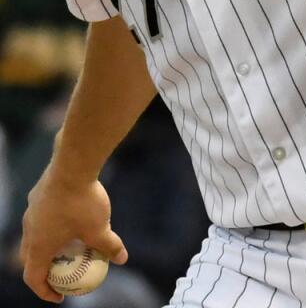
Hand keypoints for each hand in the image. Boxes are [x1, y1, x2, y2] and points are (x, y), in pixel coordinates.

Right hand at [20, 168, 127, 302]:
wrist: (72, 165)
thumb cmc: (83, 202)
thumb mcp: (99, 228)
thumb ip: (109, 246)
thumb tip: (122, 258)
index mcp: (39, 246)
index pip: (33, 277)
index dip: (44, 291)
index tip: (60, 296)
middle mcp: (29, 231)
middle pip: (30, 259)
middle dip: (44, 270)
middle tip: (61, 274)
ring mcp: (31, 213)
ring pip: (34, 236)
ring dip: (47, 246)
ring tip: (67, 246)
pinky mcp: (37, 197)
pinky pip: (41, 218)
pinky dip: (51, 226)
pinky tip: (70, 218)